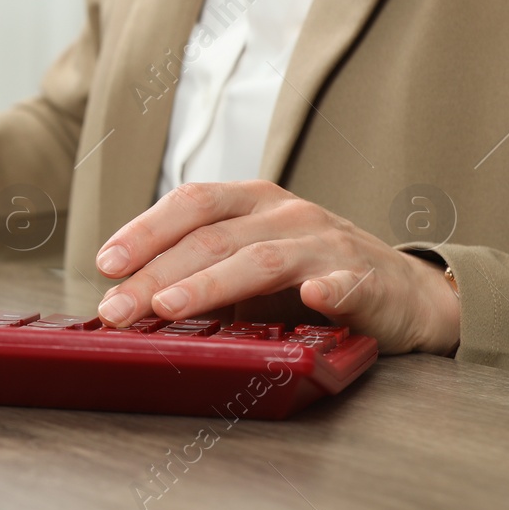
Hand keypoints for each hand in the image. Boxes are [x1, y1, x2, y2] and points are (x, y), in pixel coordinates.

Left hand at [93, 181, 459, 354]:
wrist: (403, 293)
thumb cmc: (310, 277)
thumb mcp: (248, 268)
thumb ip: (199, 275)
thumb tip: (129, 299)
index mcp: (251, 202)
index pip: (189, 204)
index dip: (144, 231)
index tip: (105, 264)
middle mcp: (286, 213)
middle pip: (211, 238)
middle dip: (155, 274)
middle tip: (116, 307)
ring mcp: (326, 244)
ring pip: (260, 260)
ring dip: (210, 284)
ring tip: (168, 307)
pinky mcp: (366, 280)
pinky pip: (344, 284)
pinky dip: (327, 291)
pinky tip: (311, 300)